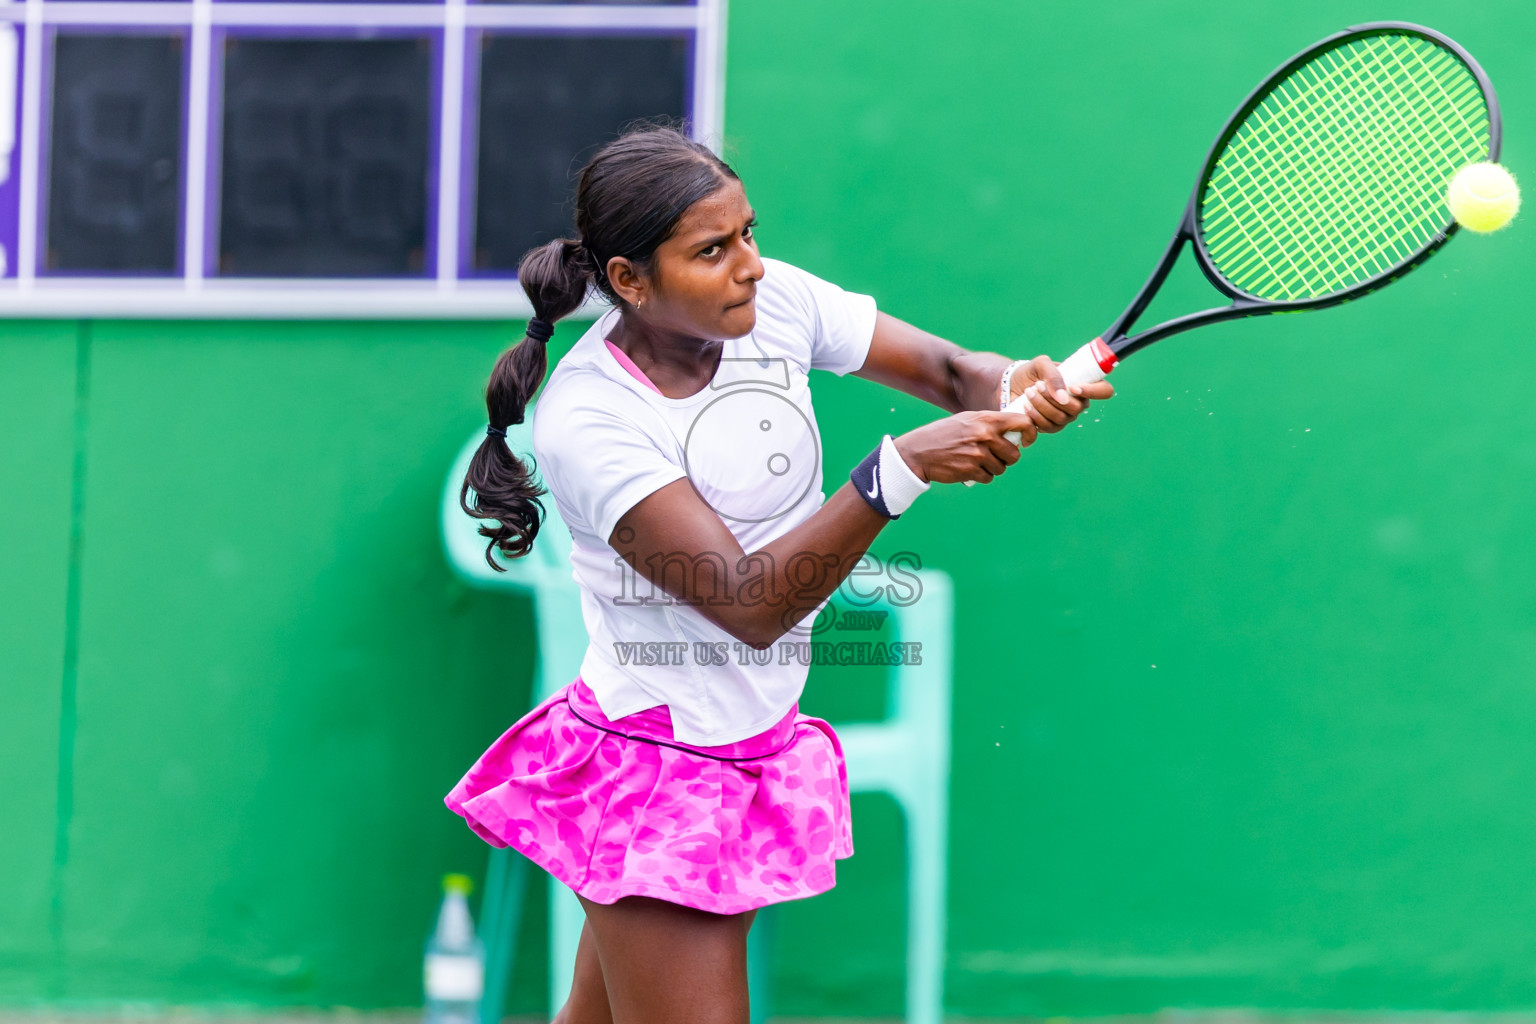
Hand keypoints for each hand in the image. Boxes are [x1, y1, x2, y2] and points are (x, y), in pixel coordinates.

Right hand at [893, 410, 1038, 484]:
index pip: (1022, 422)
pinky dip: (982, 476)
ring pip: (1002, 468)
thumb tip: (1015, 431)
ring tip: (977, 461)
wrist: (918, 452)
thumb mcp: (967, 420)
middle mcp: (984, 435)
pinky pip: (989, 477)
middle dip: (1007, 457)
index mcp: (986, 419)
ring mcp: (978, 454)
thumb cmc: (944, 434)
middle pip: (1014, 453)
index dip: (1030, 433)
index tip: (1027, 441)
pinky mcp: (971, 470)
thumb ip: (990, 424)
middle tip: (994, 455)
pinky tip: (969, 468)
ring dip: (993, 468)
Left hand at [1006, 354, 1115, 432]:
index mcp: (1083, 385)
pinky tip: (1026, 405)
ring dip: (1042, 405)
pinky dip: (1035, 415)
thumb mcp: (1041, 364)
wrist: (1012, 385)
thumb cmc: (1031, 372)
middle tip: (1037, 385)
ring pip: (1060, 418)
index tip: (1073, 387)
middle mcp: (1078, 403)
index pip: (1104, 391)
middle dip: (1054, 397)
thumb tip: (1063, 398)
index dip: (1093, 391)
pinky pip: (1048, 427)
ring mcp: (1065, 417)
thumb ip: (1053, 374)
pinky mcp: (1051, 427)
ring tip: (1029, 392)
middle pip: (1077, 408)